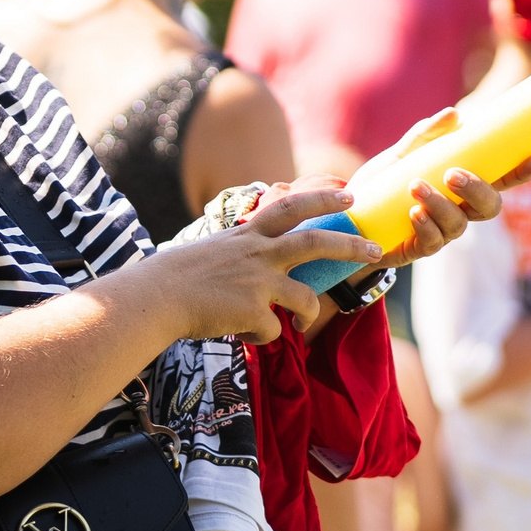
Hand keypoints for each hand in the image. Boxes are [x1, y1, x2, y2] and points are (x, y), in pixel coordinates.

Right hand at [134, 184, 379, 343]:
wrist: (155, 298)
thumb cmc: (175, 277)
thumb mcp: (212, 250)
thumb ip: (241, 252)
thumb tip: (259, 263)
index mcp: (247, 235)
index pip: (291, 206)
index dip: (322, 198)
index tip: (348, 193)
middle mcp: (258, 253)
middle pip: (316, 243)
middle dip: (350, 245)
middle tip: (375, 250)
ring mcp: (258, 282)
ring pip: (307, 298)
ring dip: (311, 313)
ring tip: (303, 321)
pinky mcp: (254, 312)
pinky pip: (272, 331)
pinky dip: (259, 337)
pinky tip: (239, 334)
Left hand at [367, 107, 530, 268]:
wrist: (351, 216)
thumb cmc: (383, 183)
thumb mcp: (401, 154)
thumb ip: (424, 136)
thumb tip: (453, 112)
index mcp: (462, 185)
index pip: (500, 180)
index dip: (520, 173)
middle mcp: (459, 209)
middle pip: (489, 207)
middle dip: (477, 190)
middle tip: (453, 174)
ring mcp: (442, 231)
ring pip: (459, 224)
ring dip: (440, 204)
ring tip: (416, 186)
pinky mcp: (420, 248)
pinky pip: (433, 242)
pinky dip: (426, 226)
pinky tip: (414, 213)